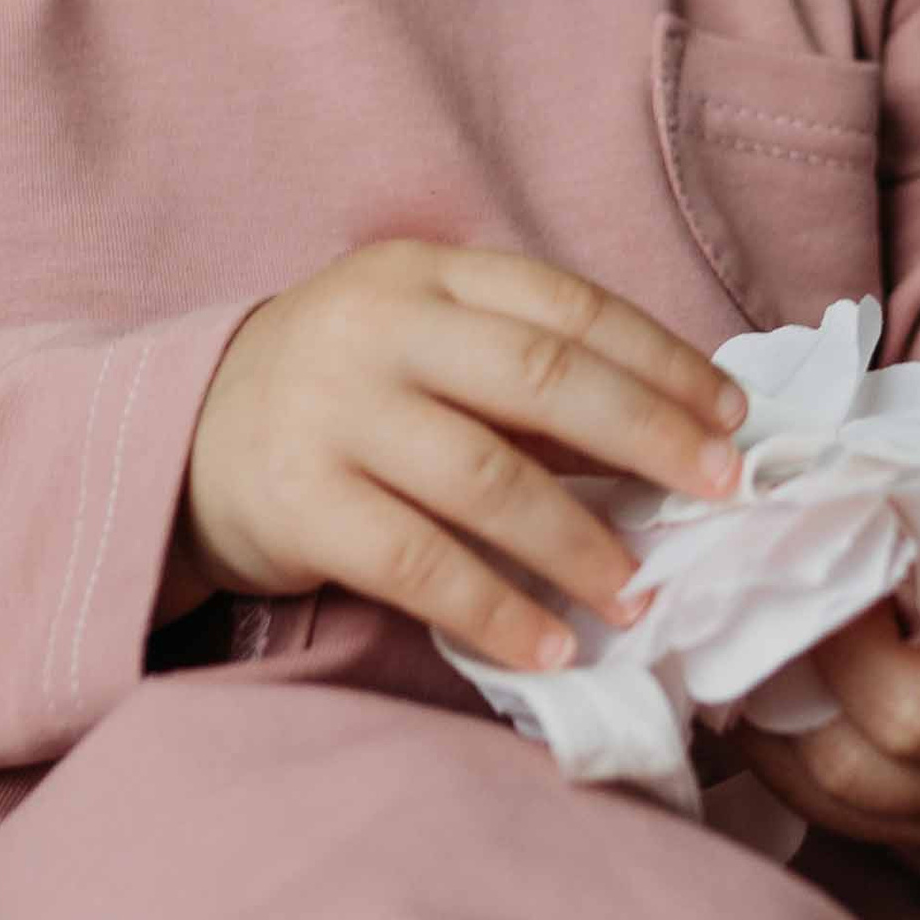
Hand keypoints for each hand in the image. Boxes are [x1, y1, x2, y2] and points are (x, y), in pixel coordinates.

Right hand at [163, 241, 744, 672]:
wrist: (187, 434)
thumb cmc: (346, 388)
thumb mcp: (425, 341)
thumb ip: (526, 368)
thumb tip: (672, 428)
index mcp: (426, 272)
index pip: (567, 306)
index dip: (660, 361)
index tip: (732, 417)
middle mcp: (380, 328)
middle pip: (540, 377)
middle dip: (647, 437)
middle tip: (722, 494)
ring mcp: (333, 413)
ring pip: (485, 477)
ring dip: (579, 543)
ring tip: (639, 595)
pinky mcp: (299, 505)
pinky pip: (417, 563)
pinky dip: (495, 610)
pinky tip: (550, 646)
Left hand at [732, 491, 919, 856]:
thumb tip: (860, 490)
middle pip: (916, 729)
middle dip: (845, 643)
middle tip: (815, 572)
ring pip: (844, 776)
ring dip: (785, 689)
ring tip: (762, 615)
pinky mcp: (887, 829)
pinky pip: (808, 801)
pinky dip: (765, 734)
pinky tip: (752, 668)